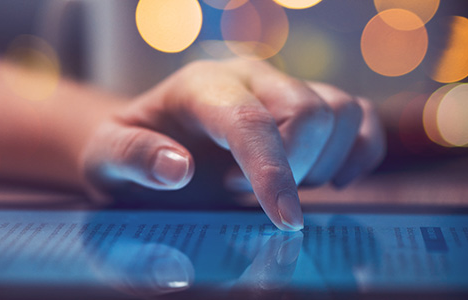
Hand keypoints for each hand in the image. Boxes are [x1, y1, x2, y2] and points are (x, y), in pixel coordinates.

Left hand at [80, 59, 385, 230]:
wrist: (150, 137)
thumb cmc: (130, 149)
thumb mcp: (107, 157)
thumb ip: (133, 157)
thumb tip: (177, 169)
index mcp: (202, 85)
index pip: (251, 121)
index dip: (273, 173)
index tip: (282, 221)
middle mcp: (249, 77)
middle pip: (310, 112)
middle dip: (295, 170)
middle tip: (248, 195)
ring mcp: (281, 88)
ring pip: (343, 112)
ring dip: (323, 163)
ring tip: (280, 185)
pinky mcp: (306, 105)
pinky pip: (359, 117)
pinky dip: (360, 152)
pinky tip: (329, 179)